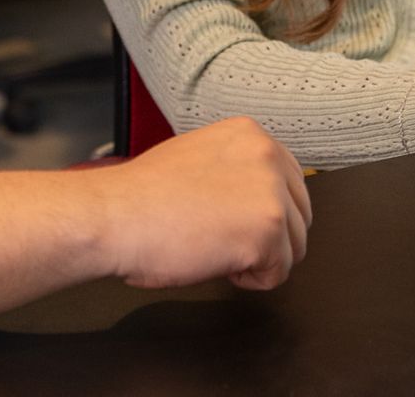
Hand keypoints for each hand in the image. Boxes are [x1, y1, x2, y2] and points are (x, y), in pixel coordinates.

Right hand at [98, 117, 310, 290]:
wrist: (115, 216)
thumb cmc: (142, 196)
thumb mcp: (199, 158)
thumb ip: (236, 168)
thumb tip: (256, 196)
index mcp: (250, 134)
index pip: (291, 181)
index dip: (263, 211)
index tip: (235, 219)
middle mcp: (267, 155)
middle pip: (299, 215)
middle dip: (267, 236)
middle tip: (221, 237)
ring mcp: (271, 192)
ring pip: (294, 246)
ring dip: (258, 258)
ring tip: (215, 247)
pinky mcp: (267, 230)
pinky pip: (279, 272)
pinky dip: (251, 279)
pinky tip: (217, 261)